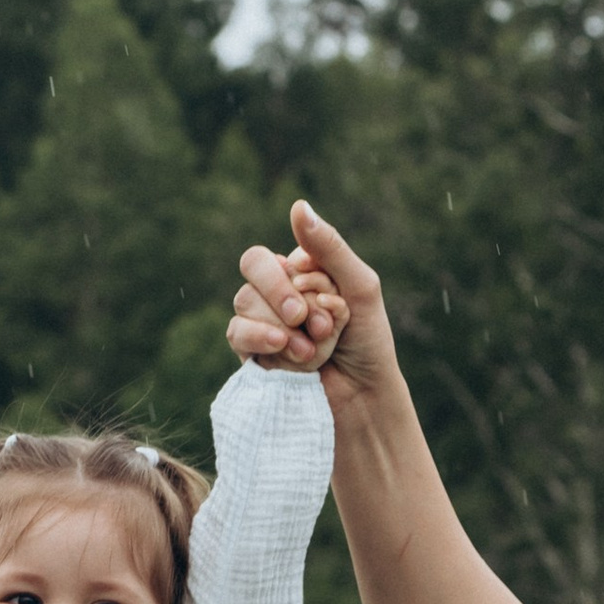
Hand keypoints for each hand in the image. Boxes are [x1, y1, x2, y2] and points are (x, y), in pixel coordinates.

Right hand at [230, 200, 399, 416]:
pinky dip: (260, 337)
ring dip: (280, 324)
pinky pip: (236, 332)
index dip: (299, 274)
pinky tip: (284, 348)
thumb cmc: (367, 343)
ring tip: (309, 350)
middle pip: (252, 268)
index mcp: (301, 273)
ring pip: (244, 301)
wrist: (362, 397)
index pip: (282, 248)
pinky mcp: (251, 355)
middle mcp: (277, 294)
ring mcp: (261, 324)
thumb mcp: (359, 287)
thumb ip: (329, 248)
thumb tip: (297, 205)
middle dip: (280, 292)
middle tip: (304, 317)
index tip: (332, 298)